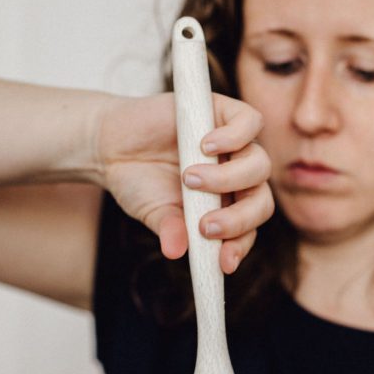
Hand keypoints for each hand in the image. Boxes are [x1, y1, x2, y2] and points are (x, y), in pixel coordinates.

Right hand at [95, 92, 273, 273]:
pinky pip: (249, 121)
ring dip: (228, 179)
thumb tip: (175, 251)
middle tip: (205, 225)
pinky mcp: (222, 112)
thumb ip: (171, 229)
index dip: (241, 245)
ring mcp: (233, 145)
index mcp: (226, 205)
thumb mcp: (154, 213)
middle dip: (238, 219)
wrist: (111, 145)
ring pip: (259, 164)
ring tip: (189, 179)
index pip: (249, 228)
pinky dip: (234, 136)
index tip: (223, 262)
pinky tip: (205, 146)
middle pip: (261, 200)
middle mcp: (236, 177)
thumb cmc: (139, 183)